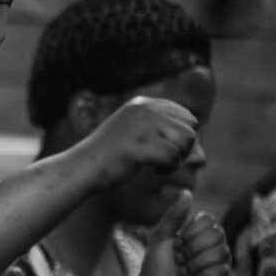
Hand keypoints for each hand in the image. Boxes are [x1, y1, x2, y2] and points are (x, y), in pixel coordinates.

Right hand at [80, 96, 197, 186]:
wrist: (82, 167)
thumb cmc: (108, 154)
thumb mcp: (132, 127)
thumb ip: (156, 122)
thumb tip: (193, 125)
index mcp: (143, 104)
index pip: (186, 115)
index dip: (182, 136)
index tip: (165, 148)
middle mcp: (144, 110)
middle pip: (190, 127)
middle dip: (183, 147)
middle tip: (165, 158)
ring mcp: (141, 127)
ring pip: (185, 140)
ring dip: (178, 157)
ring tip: (161, 165)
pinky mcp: (139, 147)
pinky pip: (172, 157)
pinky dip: (168, 168)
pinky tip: (154, 171)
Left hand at [133, 192, 229, 275]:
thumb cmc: (156, 267)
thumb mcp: (161, 237)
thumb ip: (174, 216)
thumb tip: (188, 192)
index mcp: (203, 235)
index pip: (209, 221)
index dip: (189, 233)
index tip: (176, 245)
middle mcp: (216, 248)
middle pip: (217, 235)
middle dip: (191, 249)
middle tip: (180, 261)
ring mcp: (221, 265)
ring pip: (219, 252)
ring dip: (194, 265)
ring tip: (186, 273)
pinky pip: (220, 271)